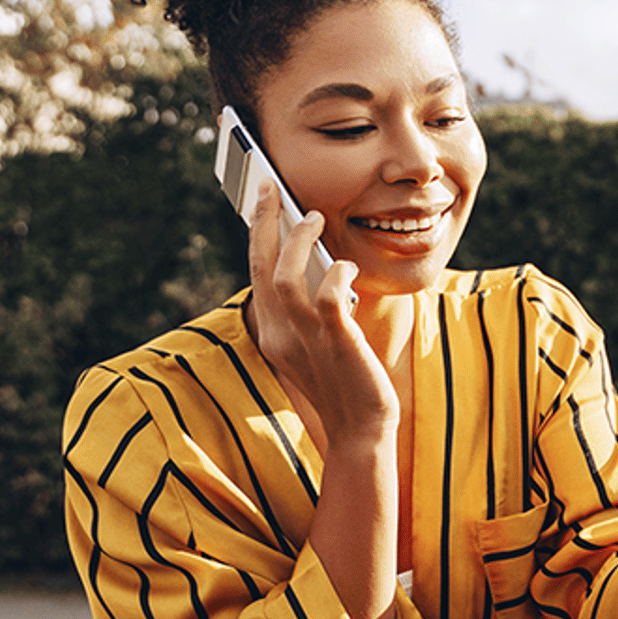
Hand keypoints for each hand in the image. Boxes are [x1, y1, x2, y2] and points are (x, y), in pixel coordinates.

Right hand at [247, 184, 397, 446]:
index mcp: (272, 335)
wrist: (361, 431)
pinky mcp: (336, 342)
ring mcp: (306, 339)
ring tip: (312, 217)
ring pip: (286, 276)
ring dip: (297, 240)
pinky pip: (328, 296)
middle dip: (264, 222)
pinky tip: (346, 266)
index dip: (258, 237)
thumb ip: (309, 312)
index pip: (256, 275)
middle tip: (269, 187)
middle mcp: (280, 334)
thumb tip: (318, 266)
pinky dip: (336, 274)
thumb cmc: (345, 384)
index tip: (262, 205)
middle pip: (261, 267)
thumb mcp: (315, 345)